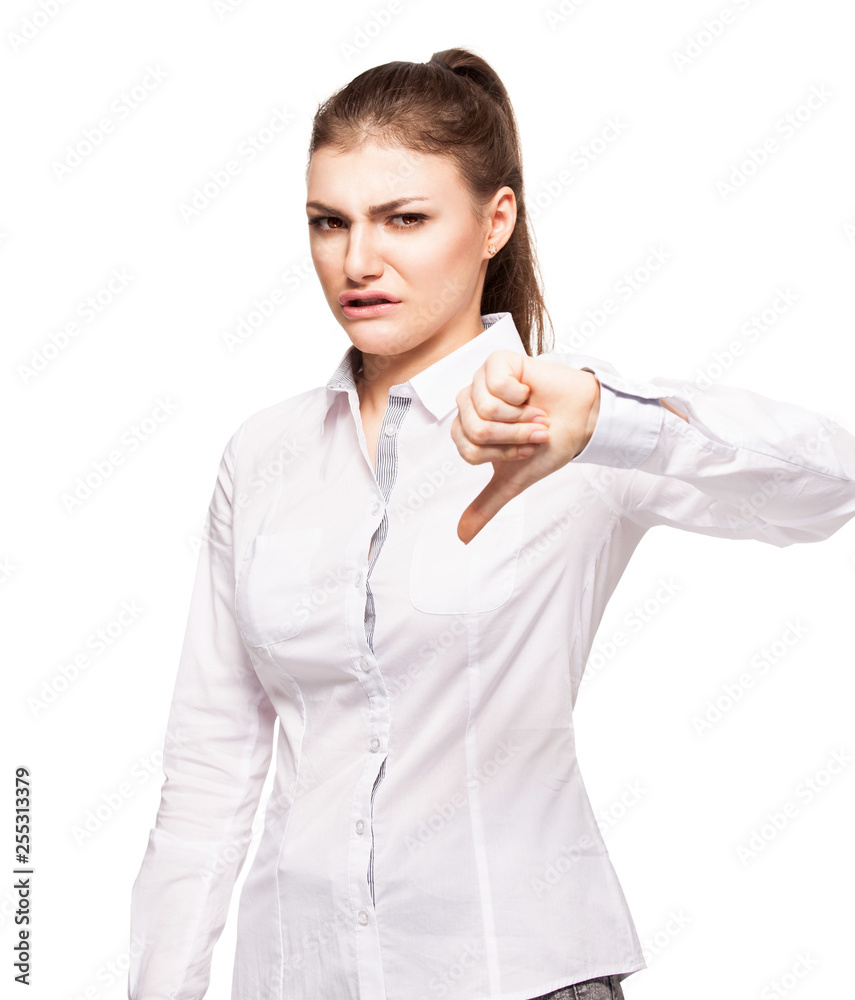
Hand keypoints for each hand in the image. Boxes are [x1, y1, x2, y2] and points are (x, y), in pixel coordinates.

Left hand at [451, 350, 599, 542]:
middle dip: (513, 437)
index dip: (501, 454)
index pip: (468, 449)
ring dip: (520, 419)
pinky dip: (520, 396)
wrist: (582, 420)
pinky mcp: (498, 362)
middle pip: (475, 429)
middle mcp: (470, 403)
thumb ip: (486, 504)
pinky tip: (531, 393)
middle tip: (535, 431)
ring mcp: (482, 380)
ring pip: (486, 409)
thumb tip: (462, 537)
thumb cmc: (548, 445)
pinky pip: (496, 384)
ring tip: (538, 414)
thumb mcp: (514, 480)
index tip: (525, 450)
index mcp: (467, 428)